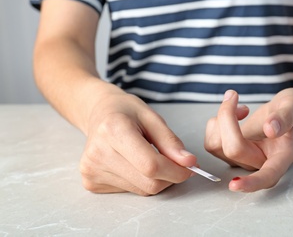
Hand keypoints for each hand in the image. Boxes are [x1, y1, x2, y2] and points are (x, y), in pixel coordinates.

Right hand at [79, 92, 196, 194]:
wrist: (98, 113)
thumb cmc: (125, 111)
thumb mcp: (152, 117)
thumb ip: (170, 142)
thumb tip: (189, 163)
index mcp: (113, 130)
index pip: (151, 165)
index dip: (176, 170)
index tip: (190, 166)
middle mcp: (98, 153)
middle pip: (148, 182)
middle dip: (169, 176)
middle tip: (175, 162)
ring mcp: (92, 170)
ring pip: (142, 190)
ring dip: (156, 179)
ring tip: (150, 157)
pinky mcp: (92, 181)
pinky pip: (130, 191)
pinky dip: (141, 181)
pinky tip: (134, 163)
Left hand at [204, 89, 292, 191]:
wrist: (286, 110)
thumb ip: (285, 117)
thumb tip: (270, 129)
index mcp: (282, 156)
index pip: (267, 176)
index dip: (251, 182)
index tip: (234, 185)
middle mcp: (260, 162)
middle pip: (233, 150)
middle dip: (226, 118)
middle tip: (233, 95)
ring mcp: (243, 159)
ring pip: (216, 146)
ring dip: (220, 119)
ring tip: (240, 107)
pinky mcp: (230, 152)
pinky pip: (211, 141)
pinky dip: (216, 122)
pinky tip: (234, 113)